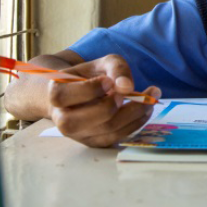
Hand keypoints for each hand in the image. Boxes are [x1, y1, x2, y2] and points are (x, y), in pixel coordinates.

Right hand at [47, 54, 161, 147]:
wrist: (83, 94)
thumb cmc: (90, 76)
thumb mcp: (102, 63)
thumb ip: (115, 68)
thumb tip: (127, 86)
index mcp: (56, 93)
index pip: (64, 96)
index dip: (90, 89)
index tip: (109, 81)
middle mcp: (61, 118)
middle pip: (84, 120)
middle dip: (112, 106)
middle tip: (130, 92)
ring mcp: (77, 134)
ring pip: (105, 130)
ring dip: (133, 114)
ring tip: (150, 98)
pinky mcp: (94, 142)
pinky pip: (116, 137)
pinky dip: (135, 123)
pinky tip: (145, 110)